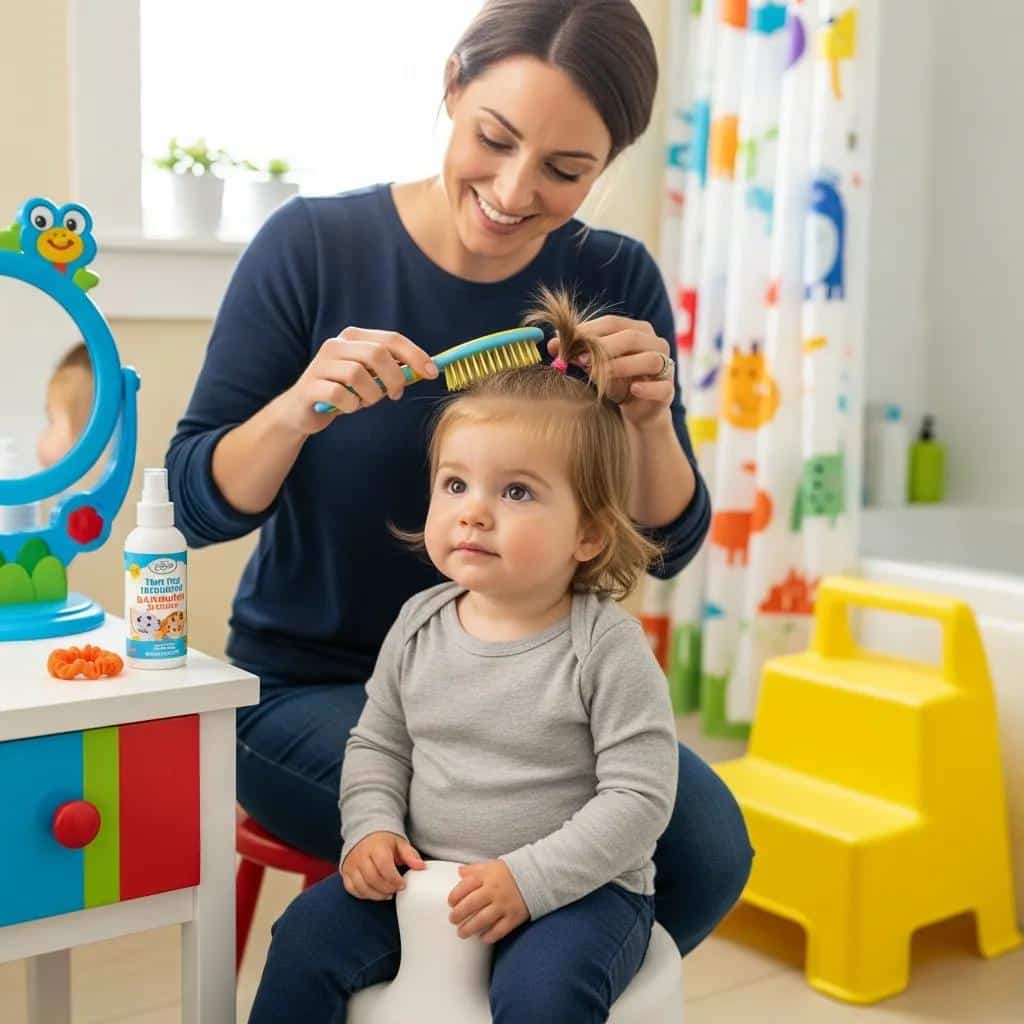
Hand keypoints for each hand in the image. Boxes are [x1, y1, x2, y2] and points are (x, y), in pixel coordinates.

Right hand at [280, 327, 438, 434]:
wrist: (302, 410)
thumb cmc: (344, 392)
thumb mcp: (371, 378)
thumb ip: (394, 370)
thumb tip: (426, 369)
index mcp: (354, 337)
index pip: (391, 339)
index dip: (415, 355)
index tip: (432, 373)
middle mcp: (336, 345)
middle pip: (377, 354)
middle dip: (394, 378)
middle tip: (396, 395)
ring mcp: (321, 364)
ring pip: (358, 375)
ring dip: (371, 395)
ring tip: (365, 402)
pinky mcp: (310, 386)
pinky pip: (341, 395)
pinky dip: (352, 406)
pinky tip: (348, 408)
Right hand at [340, 831, 425, 900]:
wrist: (365, 833)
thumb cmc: (384, 841)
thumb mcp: (400, 844)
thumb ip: (410, 856)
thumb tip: (421, 867)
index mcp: (376, 847)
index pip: (384, 866)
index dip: (394, 879)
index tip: (403, 884)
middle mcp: (361, 855)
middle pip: (372, 878)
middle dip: (386, 888)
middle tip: (396, 890)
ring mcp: (351, 864)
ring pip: (362, 886)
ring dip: (376, 895)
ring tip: (387, 894)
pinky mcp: (345, 872)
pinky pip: (352, 888)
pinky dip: (364, 895)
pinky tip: (375, 893)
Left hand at [447, 860, 528, 943]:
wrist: (537, 876)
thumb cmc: (510, 872)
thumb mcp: (491, 865)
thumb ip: (475, 869)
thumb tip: (459, 871)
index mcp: (487, 876)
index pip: (465, 886)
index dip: (455, 896)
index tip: (450, 902)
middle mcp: (494, 891)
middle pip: (471, 904)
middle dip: (458, 914)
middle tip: (453, 920)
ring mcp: (504, 905)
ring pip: (482, 920)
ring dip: (469, 928)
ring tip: (462, 933)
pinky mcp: (514, 917)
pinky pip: (499, 930)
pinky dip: (489, 936)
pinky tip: (482, 938)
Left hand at [547, 315, 672, 429]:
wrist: (635, 412)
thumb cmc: (615, 382)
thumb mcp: (594, 366)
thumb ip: (577, 353)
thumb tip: (551, 344)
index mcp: (637, 330)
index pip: (613, 322)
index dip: (591, 331)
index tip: (569, 342)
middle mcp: (655, 343)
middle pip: (631, 337)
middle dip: (604, 348)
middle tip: (580, 360)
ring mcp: (664, 367)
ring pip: (648, 360)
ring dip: (621, 366)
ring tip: (598, 376)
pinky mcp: (667, 390)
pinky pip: (662, 386)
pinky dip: (647, 387)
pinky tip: (633, 390)